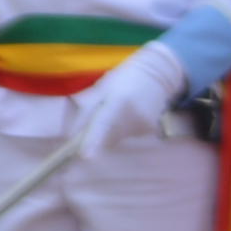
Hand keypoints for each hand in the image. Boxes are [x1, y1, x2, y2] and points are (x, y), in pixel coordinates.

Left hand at [69, 40, 186, 158]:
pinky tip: (128, 115)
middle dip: (96, 135)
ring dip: (109, 132)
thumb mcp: (101, 89)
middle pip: (107, 137)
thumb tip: (72, 136)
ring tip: (117, 111)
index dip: (94, 139)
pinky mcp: (150, 131)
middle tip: (97, 117)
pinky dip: (122, 130)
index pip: (103, 123)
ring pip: (116, 138)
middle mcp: (133, 117)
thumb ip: (86, 112)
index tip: (85, 156)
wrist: (158, 75)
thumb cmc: (123, 79)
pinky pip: (126, 136)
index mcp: (119, 101)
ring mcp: (144, 126)